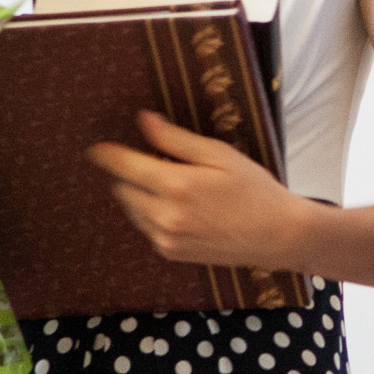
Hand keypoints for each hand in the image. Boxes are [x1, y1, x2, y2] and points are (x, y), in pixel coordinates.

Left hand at [89, 111, 305, 270]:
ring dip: (140, 195)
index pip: (124, 166)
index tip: (96, 148)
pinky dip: (153, 214)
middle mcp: (165, 216)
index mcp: (176, 186)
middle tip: (156, 164)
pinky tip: (182, 209)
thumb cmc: (254, 190)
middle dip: (129, 174)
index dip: (106, 154)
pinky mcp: (171, 252)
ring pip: (132, 210)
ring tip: (174, 187)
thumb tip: (144, 121)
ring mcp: (166, 238)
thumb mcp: (220, 155)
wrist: (277, 235)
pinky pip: (146, 228)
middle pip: (122, 189)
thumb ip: (177, 140)